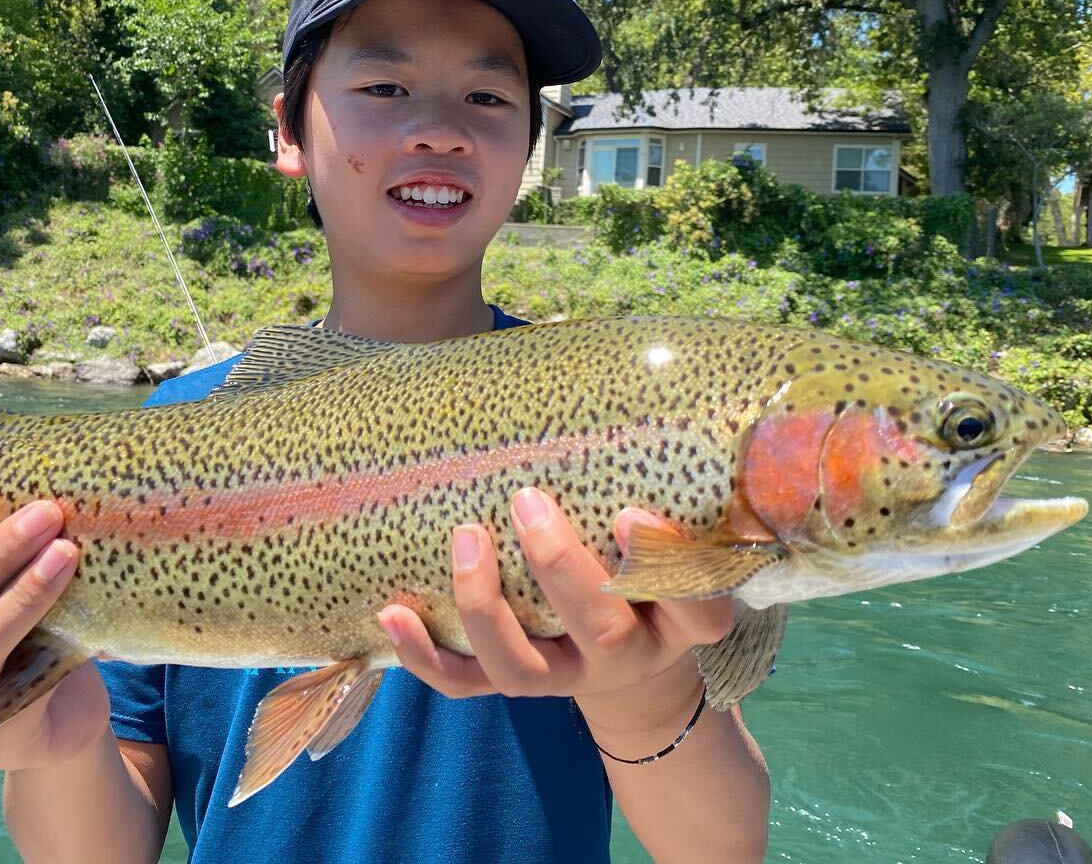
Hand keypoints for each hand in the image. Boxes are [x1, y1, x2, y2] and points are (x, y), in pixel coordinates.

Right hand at [0, 491, 108, 771]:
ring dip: (20, 591)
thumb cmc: (42, 645)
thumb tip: (53, 490)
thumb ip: (12, 560)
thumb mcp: (15, 597)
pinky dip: (37, 641)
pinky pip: (4, 682)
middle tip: (47, 512)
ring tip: (66, 552)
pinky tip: (78, 615)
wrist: (65, 730)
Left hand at [377, 487, 734, 738]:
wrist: (629, 663)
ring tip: (466, 537)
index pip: (698, 609)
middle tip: (527, 500)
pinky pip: (465, 684)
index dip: (664, 567)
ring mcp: (564, 679)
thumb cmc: (648, 575)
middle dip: (559, 567)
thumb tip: (627, 406)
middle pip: (602, 633)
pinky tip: (393, 612)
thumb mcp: (676, 543)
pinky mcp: (515, 685)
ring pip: (523, 668)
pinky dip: (424, 655)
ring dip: (486, 605)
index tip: (630, 513)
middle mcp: (624, 657)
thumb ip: (669, 501)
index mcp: (676, 622)